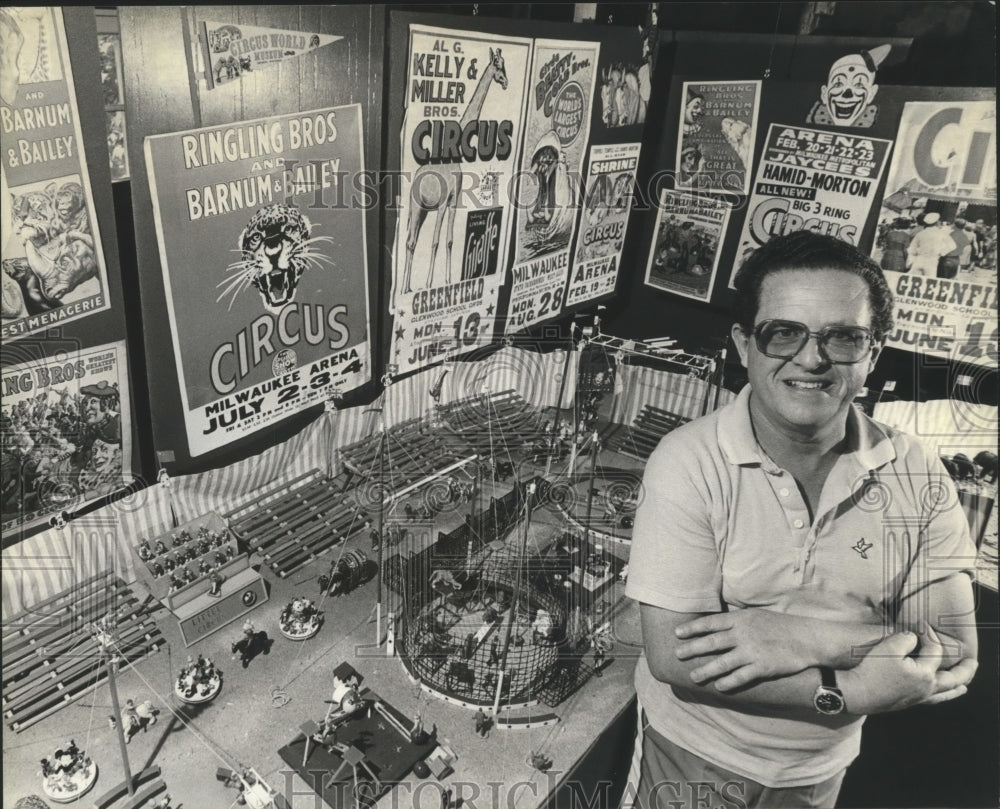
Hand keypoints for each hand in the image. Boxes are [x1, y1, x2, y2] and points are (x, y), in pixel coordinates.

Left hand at [674, 609, 814, 689]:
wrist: (806, 638)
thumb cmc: (780, 625)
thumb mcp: (756, 616)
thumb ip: (737, 622)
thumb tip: (716, 626)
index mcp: (741, 619)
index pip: (711, 623)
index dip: (692, 629)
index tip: (677, 633)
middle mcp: (743, 634)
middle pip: (712, 642)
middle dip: (692, 649)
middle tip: (677, 654)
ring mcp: (752, 651)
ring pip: (722, 663)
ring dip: (706, 670)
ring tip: (693, 676)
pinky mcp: (762, 667)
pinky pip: (741, 677)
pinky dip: (728, 682)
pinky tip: (718, 687)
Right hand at [840, 631, 971, 713]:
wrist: (857, 693)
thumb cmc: (872, 670)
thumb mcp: (889, 647)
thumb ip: (906, 639)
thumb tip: (914, 638)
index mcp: (925, 674)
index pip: (935, 650)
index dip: (929, 635)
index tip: (922, 625)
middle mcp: (927, 688)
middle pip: (953, 678)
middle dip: (965, 669)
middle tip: (974, 662)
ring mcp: (919, 698)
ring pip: (945, 693)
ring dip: (957, 688)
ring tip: (965, 685)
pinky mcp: (908, 703)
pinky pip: (933, 701)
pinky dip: (943, 697)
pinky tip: (940, 695)